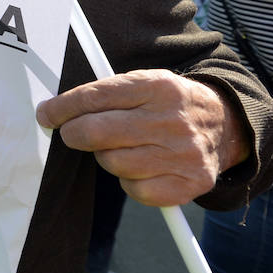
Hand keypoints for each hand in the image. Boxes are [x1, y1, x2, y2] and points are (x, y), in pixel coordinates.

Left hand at [35, 69, 248, 206]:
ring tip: (121, 147)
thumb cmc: (169, 105)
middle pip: (97, 132)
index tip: (46, 114)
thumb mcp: (146, 82)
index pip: (95, 96)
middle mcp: (171, 119)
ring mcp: (182, 154)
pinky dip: (129, 182)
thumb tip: (55, 110)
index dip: (63, 107)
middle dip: (73, 134)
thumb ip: (106, 93)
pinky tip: (141, 168)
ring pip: (112, 163)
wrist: (226, 125)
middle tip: (71, 134)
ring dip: (106, 157)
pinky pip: (134, 190)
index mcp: (157, 86)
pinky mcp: (189, 183)